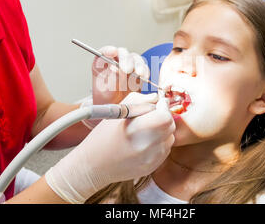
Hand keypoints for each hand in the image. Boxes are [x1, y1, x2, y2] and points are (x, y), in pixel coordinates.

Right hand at [45, 92, 174, 202]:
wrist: (93, 165)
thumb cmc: (102, 136)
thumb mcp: (117, 111)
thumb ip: (140, 100)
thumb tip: (157, 98)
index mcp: (135, 130)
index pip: (165, 117)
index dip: (163, 108)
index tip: (158, 104)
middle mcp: (146, 147)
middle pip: (170, 126)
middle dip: (164, 117)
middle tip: (151, 115)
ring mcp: (151, 159)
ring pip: (170, 138)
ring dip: (162, 131)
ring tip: (145, 131)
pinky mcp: (153, 167)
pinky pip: (165, 149)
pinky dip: (159, 143)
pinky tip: (144, 142)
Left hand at [92, 46, 149, 105]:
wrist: (114, 107)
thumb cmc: (105, 98)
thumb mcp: (104, 91)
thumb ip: (110, 79)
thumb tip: (115, 69)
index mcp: (101, 63)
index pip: (104, 52)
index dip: (109, 50)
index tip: (112, 52)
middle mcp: (115, 61)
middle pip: (122, 53)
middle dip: (126, 60)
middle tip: (127, 69)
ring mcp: (128, 65)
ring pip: (135, 59)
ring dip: (138, 65)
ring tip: (138, 73)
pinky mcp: (137, 72)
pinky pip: (143, 68)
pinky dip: (145, 71)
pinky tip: (144, 77)